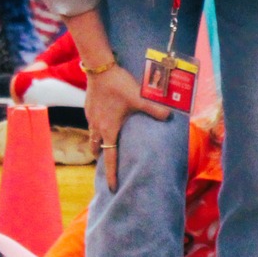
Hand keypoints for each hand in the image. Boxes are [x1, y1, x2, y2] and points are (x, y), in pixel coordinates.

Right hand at [84, 63, 172, 187]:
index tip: (112, 188)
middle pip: (97, 149)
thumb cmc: (119, 85)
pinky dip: (97, 127)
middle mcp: (97, 127)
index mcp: (109, 130)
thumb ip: (155, 109)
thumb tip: (169, 117)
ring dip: (97, 143)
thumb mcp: (140, 98)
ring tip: (105, 144)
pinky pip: (91, 123)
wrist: (99, 68)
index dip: (111, 174)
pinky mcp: (88, 107)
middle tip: (108, 163)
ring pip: (92, 137)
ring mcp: (90, 117)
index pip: (110, 158)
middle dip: (102, 158)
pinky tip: (105, 119)